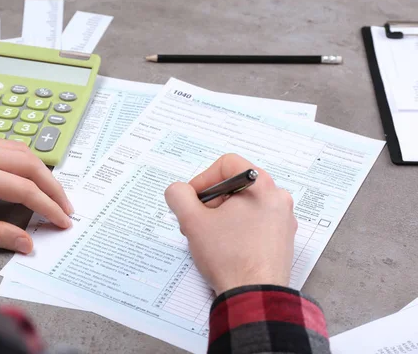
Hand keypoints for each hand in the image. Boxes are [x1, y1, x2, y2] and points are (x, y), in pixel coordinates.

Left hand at [0, 135, 72, 252]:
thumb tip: (26, 243)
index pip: (24, 188)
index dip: (48, 207)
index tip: (63, 221)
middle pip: (30, 163)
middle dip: (53, 187)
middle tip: (66, 207)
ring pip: (21, 149)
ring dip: (41, 170)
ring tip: (53, 193)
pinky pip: (6, 145)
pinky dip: (24, 160)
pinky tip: (29, 176)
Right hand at [164, 154, 296, 294]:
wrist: (254, 296)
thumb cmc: (230, 258)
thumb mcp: (192, 221)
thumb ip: (179, 196)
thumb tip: (178, 191)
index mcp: (261, 186)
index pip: (227, 164)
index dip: (203, 179)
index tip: (193, 199)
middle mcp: (278, 198)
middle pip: (236, 184)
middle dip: (212, 200)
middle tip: (198, 220)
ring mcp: (283, 219)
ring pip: (245, 204)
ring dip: (223, 215)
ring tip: (211, 236)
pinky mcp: (282, 239)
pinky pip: (255, 222)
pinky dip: (237, 228)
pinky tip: (226, 247)